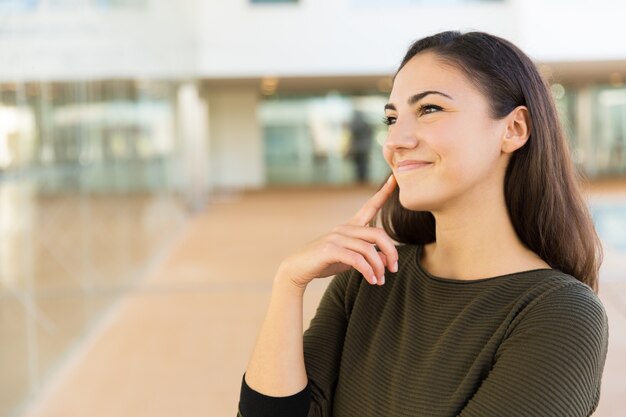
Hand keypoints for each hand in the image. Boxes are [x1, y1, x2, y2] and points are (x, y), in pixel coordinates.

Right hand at [277, 175, 398, 288]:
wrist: (297, 269)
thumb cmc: (324, 262)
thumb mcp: (350, 259)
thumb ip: (368, 256)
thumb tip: (387, 259)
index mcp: (350, 227)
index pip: (370, 206)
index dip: (383, 193)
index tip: (394, 178)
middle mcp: (344, 228)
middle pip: (378, 233)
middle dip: (391, 251)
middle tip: (394, 269)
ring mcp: (336, 238)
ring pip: (369, 249)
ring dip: (379, 267)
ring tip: (380, 280)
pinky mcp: (330, 250)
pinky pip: (357, 260)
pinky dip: (367, 271)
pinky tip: (371, 280)